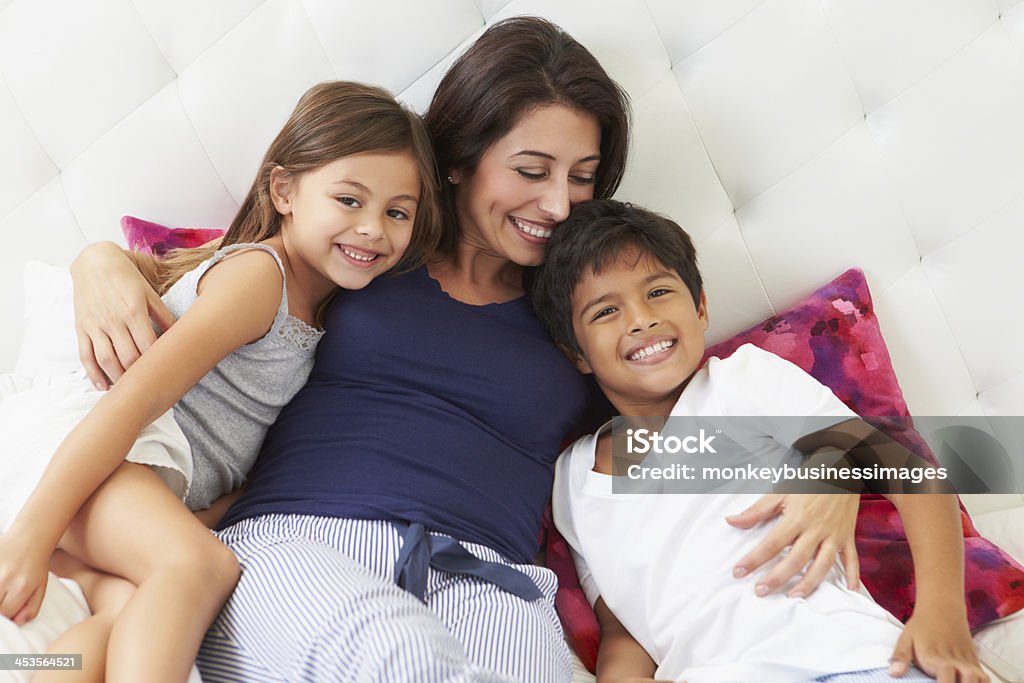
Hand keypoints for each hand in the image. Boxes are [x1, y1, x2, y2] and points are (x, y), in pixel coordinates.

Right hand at [0, 531, 50, 624]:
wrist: (30, 537)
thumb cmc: (35, 565)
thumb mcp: (40, 588)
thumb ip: (31, 609)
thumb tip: (16, 623)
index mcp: (21, 587)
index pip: (5, 613)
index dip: (4, 617)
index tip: (5, 611)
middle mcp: (4, 578)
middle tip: (4, 596)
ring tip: (2, 589)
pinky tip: (0, 580)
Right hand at [71, 243, 174, 388]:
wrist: (94, 261)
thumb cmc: (126, 277)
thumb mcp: (149, 293)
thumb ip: (164, 315)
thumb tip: (180, 334)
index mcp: (134, 311)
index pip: (148, 345)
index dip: (157, 362)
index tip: (166, 372)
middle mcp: (113, 320)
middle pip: (128, 357)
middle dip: (140, 374)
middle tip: (151, 384)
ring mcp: (95, 325)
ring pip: (106, 360)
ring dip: (118, 378)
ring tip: (130, 388)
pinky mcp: (82, 328)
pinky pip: (85, 355)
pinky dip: (93, 374)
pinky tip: (103, 386)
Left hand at [726, 493, 859, 597]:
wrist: (840, 468)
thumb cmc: (807, 481)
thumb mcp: (780, 492)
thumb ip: (756, 511)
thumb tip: (731, 521)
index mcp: (797, 517)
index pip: (772, 543)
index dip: (754, 559)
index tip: (738, 572)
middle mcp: (816, 529)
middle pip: (796, 558)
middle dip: (778, 577)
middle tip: (760, 591)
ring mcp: (834, 534)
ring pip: (823, 564)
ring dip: (809, 583)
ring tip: (793, 597)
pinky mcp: (847, 536)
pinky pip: (851, 558)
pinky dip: (852, 575)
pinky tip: (849, 591)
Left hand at [890, 607, 987, 681]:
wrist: (942, 608)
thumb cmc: (922, 626)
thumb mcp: (905, 639)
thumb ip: (901, 657)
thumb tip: (893, 673)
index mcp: (936, 659)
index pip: (946, 682)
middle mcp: (956, 663)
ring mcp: (968, 663)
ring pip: (980, 681)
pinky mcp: (976, 663)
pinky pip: (986, 679)